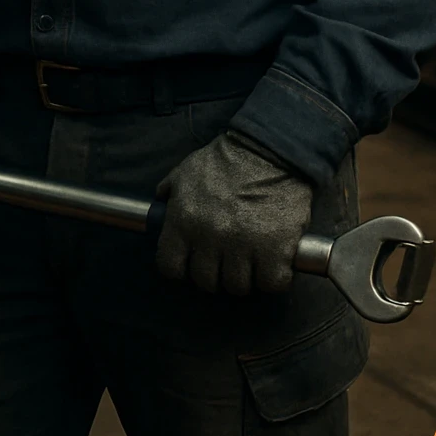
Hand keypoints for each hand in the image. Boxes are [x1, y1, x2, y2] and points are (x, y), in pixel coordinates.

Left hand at [155, 130, 313, 294]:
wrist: (269, 149)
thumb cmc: (226, 159)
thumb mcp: (186, 171)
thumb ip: (170, 192)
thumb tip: (160, 206)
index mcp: (183, 221)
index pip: (170, 266)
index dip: (181, 268)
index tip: (193, 263)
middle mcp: (209, 238)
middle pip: (206, 282)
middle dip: (215, 274)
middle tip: (226, 261)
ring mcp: (242, 246)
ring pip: (237, 286)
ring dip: (245, 277)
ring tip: (251, 262)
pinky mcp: (275, 250)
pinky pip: (271, 283)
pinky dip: (274, 279)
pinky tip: (274, 265)